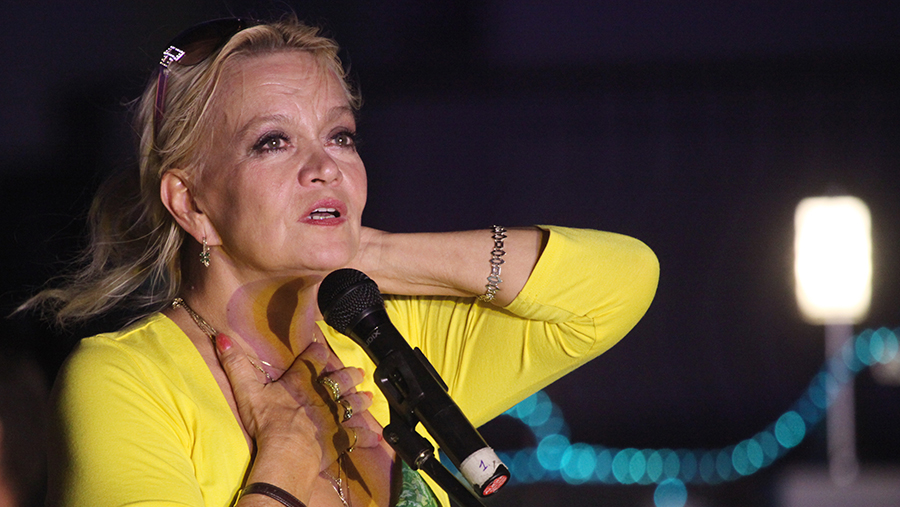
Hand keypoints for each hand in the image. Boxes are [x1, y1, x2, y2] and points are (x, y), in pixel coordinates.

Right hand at [215, 333, 378, 472]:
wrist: (287, 450)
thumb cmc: (267, 422)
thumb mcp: (247, 390)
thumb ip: (235, 364)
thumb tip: (221, 338)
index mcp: (300, 383)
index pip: (311, 361)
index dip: (317, 353)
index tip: (323, 347)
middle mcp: (321, 396)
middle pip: (339, 381)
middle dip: (348, 375)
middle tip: (357, 371)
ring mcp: (333, 417)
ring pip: (351, 405)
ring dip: (360, 401)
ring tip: (369, 396)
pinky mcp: (340, 438)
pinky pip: (356, 436)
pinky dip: (366, 436)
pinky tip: (375, 436)